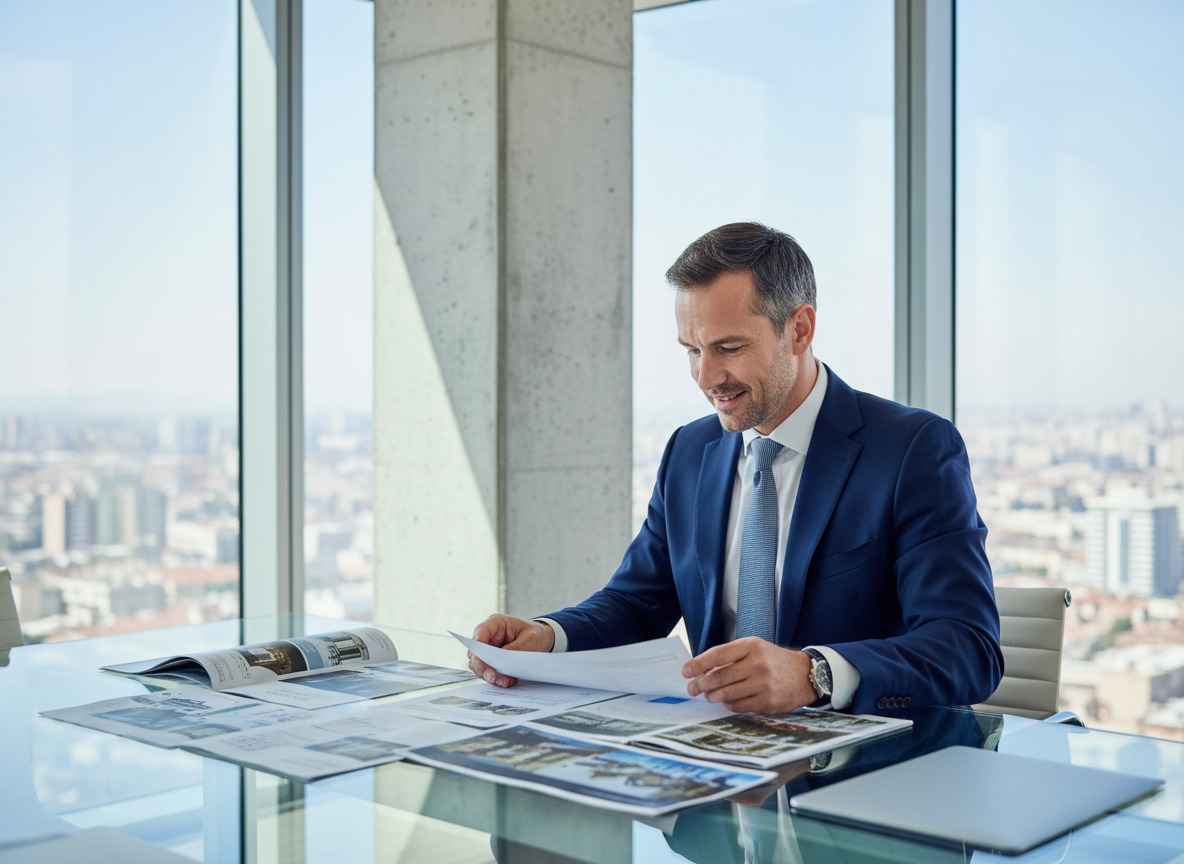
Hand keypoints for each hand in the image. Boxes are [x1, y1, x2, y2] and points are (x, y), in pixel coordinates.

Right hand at [467, 614, 555, 687]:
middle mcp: (488, 635)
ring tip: (507, 682)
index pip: (480, 635)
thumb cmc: (536, 635)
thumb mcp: (529, 639)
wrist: (542, 640)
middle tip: (495, 679)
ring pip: (479, 665)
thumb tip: (500, 663)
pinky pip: (487, 671)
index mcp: (495, 623)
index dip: (479, 651)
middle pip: (475, 653)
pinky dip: (496, 678)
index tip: (486, 666)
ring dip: (490, 676)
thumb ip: (513, 650)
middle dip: (484, 668)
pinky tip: (508, 680)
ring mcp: (488, 648)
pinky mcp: (491, 660)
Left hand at [682, 637, 815, 713]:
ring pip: (727, 694)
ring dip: (712, 696)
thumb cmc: (773, 660)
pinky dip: (728, 704)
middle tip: (692, 688)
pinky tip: (726, 700)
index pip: (718, 654)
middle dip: (700, 684)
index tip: (685, 671)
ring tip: (708, 695)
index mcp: (752, 646)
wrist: (805, 675)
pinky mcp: (768, 702)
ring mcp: (764, 684)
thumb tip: (702, 671)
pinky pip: (738, 706)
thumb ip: (730, 657)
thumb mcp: (754, 649)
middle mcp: (758, 664)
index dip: (698, 664)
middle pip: (719, 677)